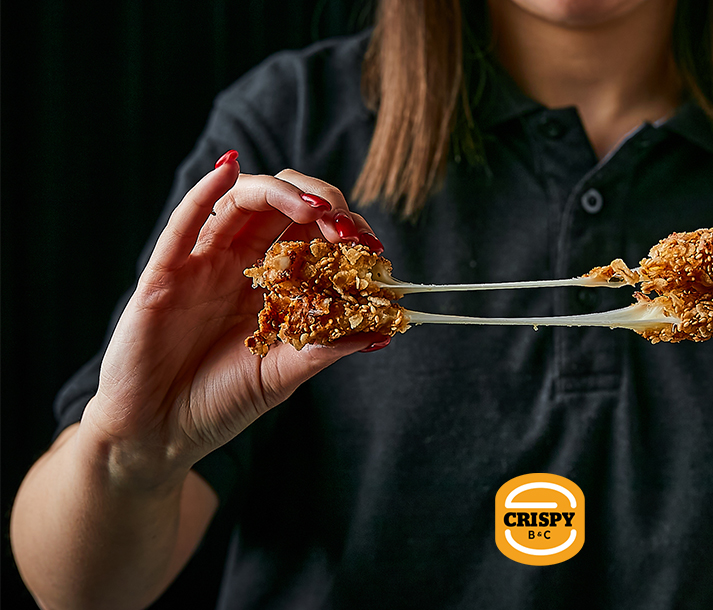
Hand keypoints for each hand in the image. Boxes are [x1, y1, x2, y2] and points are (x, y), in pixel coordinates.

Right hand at [82, 155, 388, 487]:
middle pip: (281, 205)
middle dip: (319, 203)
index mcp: (273, 285)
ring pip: (240, 203)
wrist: (157, 435)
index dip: (343, 231)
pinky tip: (229, 170)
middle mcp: (239, 265)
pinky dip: (205, 192)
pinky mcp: (164, 274)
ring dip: (279, 193)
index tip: (370, 248)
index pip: (313, 236)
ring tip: (313, 207)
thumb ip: (325, 350)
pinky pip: (183, 224)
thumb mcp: (282, 377)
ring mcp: (201, 264)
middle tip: (343, 226)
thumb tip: (383, 332)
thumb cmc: (217, 404)